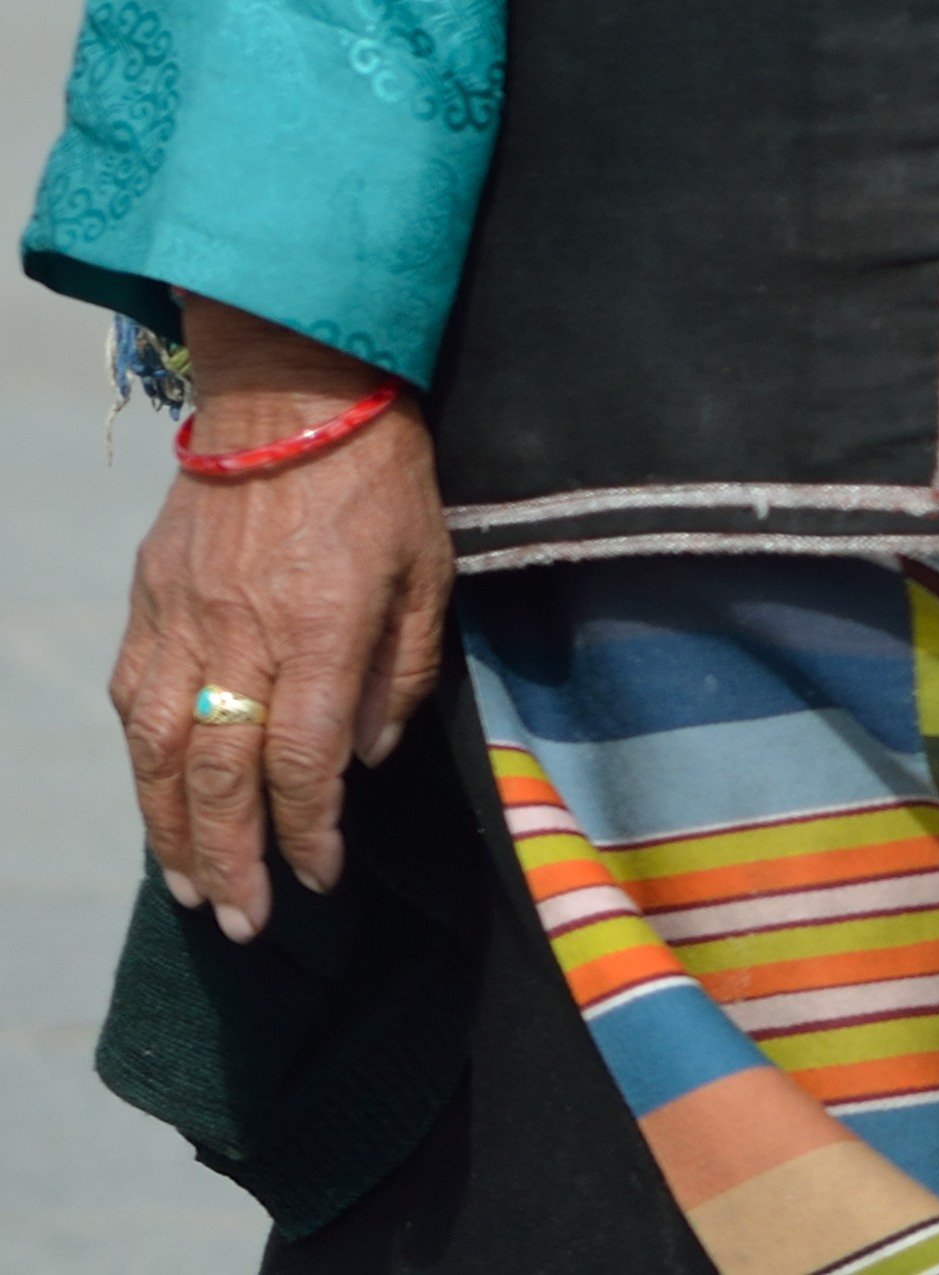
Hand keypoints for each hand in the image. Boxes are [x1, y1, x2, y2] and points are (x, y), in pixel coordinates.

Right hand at [110, 300, 450, 941]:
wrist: (290, 391)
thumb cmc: (380, 477)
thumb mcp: (431, 564)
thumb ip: (403, 667)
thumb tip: (365, 757)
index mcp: (323, 626)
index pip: (305, 762)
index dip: (308, 833)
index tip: (320, 878)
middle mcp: (243, 635)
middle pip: (221, 776)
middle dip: (233, 861)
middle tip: (244, 922)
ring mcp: (182, 621)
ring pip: (157, 753)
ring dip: (170, 833)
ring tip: (193, 888)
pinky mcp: (148, 604)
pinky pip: (131, 701)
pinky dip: (140, 763)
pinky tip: (156, 801)